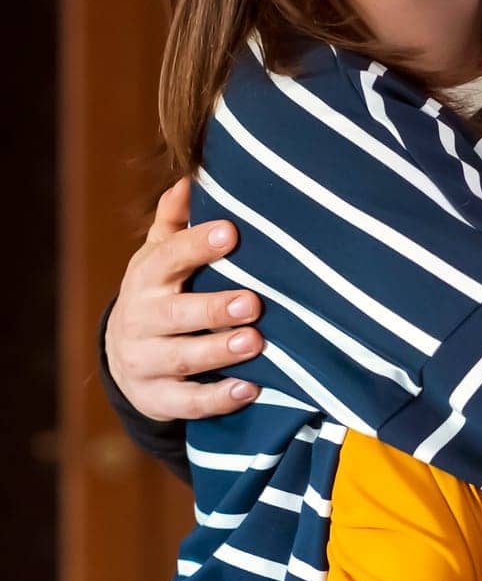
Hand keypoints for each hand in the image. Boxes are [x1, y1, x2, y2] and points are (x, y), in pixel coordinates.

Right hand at [108, 179, 261, 420]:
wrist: (127, 358)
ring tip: (255, 342)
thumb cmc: (160, 295)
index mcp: (146, 280)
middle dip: (213, 309)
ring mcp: (146, 363)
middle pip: (174, 316)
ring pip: (182, 359)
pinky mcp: (157, 398)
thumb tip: (191, 177)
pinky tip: (249, 390)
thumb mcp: (160, 258)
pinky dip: (217, 399)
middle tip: (253, 302)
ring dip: (219, 352)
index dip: (196, 246)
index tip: (230, 233)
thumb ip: (175, 222)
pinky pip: (187, 403)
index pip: (166, 260)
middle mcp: (141, 321)